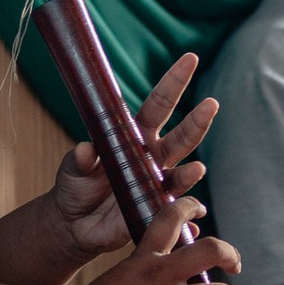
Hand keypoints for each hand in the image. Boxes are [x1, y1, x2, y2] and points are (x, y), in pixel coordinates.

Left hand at [52, 52, 218, 259]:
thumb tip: (85, 148)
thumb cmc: (74, 186)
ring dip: (190, 172)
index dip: (174, 82)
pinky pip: (177, 210)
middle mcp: (151, 156)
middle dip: (197, 121)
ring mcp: (156, 183)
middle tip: (211, 105)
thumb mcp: (72, 168)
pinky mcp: (155, 210)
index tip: (191, 59)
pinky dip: (187, 212)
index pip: (159, 104)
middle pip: (181, 136)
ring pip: (182, 173)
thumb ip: (80, 158)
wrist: (73, 224)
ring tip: (197, 170)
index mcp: (134, 136)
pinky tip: (196, 213)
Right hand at [65, 198, 256, 284]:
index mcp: (144, 257)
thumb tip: (165, 278)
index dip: (189, 206)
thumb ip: (143, 273)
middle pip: (209, 249)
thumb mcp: (119, 278)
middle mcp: (159, 276)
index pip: (170, 217)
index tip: (201, 208)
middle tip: (237, 265)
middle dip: (230, 255)